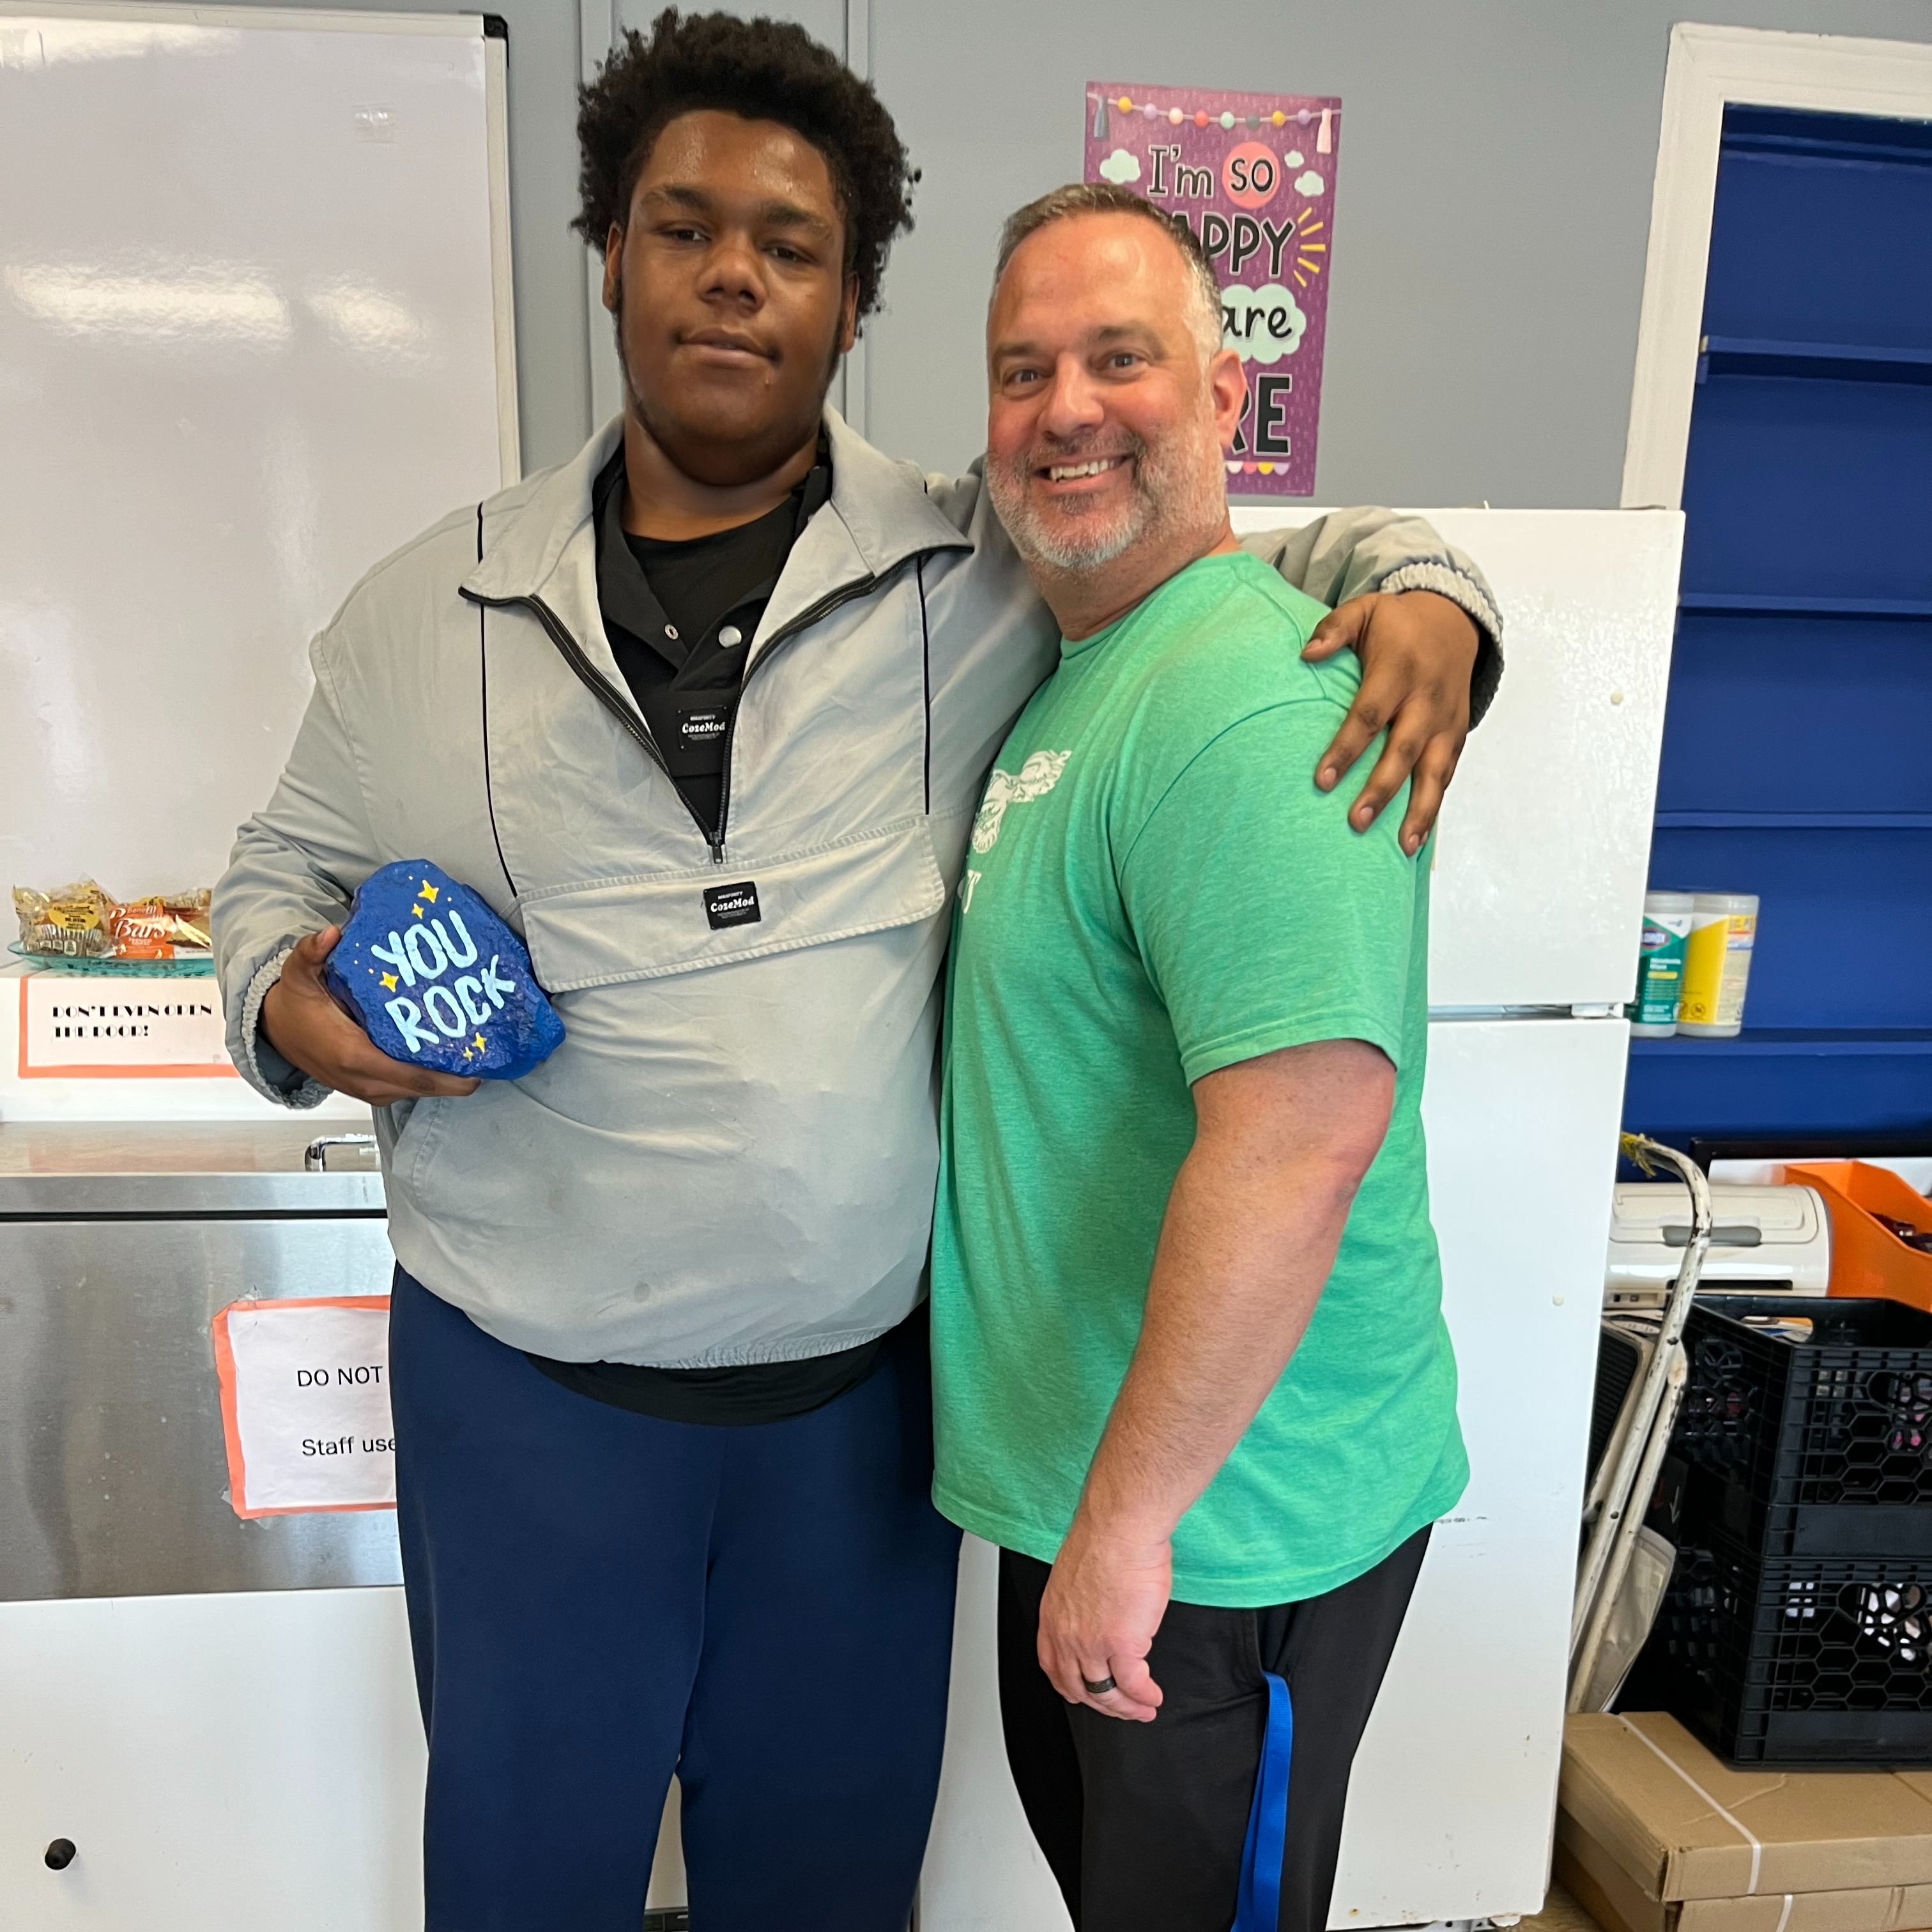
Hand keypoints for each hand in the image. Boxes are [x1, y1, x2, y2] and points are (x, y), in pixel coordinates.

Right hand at [260, 927, 481, 1105]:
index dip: (450, 1073)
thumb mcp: (299, 975)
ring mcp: (371, 1089)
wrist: (278, 1032)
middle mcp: (366, 1080)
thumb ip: (312, 953)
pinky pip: (411, 1087)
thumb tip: (330, 935)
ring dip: (449, 1074)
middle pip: (427, 1086)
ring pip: (422, 1090)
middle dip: (461, 1072)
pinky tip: (450, 1053)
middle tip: (490, 1047)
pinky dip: (432, 1075)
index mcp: (354, 1056)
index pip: (412, 1074)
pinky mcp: (374, 1090)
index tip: (479, 1059)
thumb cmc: (296, 1007)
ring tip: (477, 1046)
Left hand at [1037, 1514, 1171, 1723]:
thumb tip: (1101, 1611)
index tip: (1084, 1694)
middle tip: (1121, 1709)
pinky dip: (1145, 1696)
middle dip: (1102, 1705)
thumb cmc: (1106, 1537)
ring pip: (1105, 1693)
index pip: (1053, 1666)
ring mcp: (1092, 1644)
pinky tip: (1153, 1697)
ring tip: (1143, 1709)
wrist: (1120, 1526)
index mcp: (1053, 1615)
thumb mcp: (1078, 1575)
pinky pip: (1133, 1685)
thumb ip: (1084, 1602)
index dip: (1070, 1686)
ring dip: (1126, 1707)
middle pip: (1078, 1687)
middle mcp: (1067, 1634)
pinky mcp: (1122, 1645)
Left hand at [1302, 589, 1479, 855]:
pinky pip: (1446, 775)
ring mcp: (1445, 721)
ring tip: (1402, 848)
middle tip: (1356, 822)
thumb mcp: (1365, 611)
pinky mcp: (1457, 736)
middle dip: (1381, 789)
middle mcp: (1426, 700)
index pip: (1368, 715)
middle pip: (1403, 751)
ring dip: (1419, 811)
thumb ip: (1334, 629)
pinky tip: (1418, 838)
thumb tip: (1306, 654)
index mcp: (1399, 671)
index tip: (1321, 780)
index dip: (1346, 749)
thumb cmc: (1398, 623)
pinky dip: (1435, 807)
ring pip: (1434, 772)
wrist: (1454, 622)